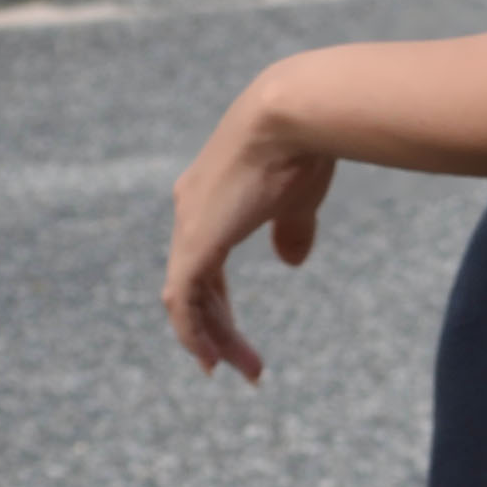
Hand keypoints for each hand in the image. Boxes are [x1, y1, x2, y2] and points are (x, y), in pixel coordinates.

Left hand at [163, 85, 335, 381]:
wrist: (293, 116)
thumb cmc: (303, 145)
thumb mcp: (298, 197)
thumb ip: (291, 230)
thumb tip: (291, 261)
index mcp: (209, 197)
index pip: (202, 262)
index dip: (215, 303)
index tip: (232, 337)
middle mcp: (190, 212)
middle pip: (193, 287)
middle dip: (217, 330)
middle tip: (243, 366)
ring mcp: (189, 227)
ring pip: (187, 300)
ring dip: (214, 339)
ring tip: (246, 370)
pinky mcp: (196, 243)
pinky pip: (183, 302)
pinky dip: (194, 334)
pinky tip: (211, 359)